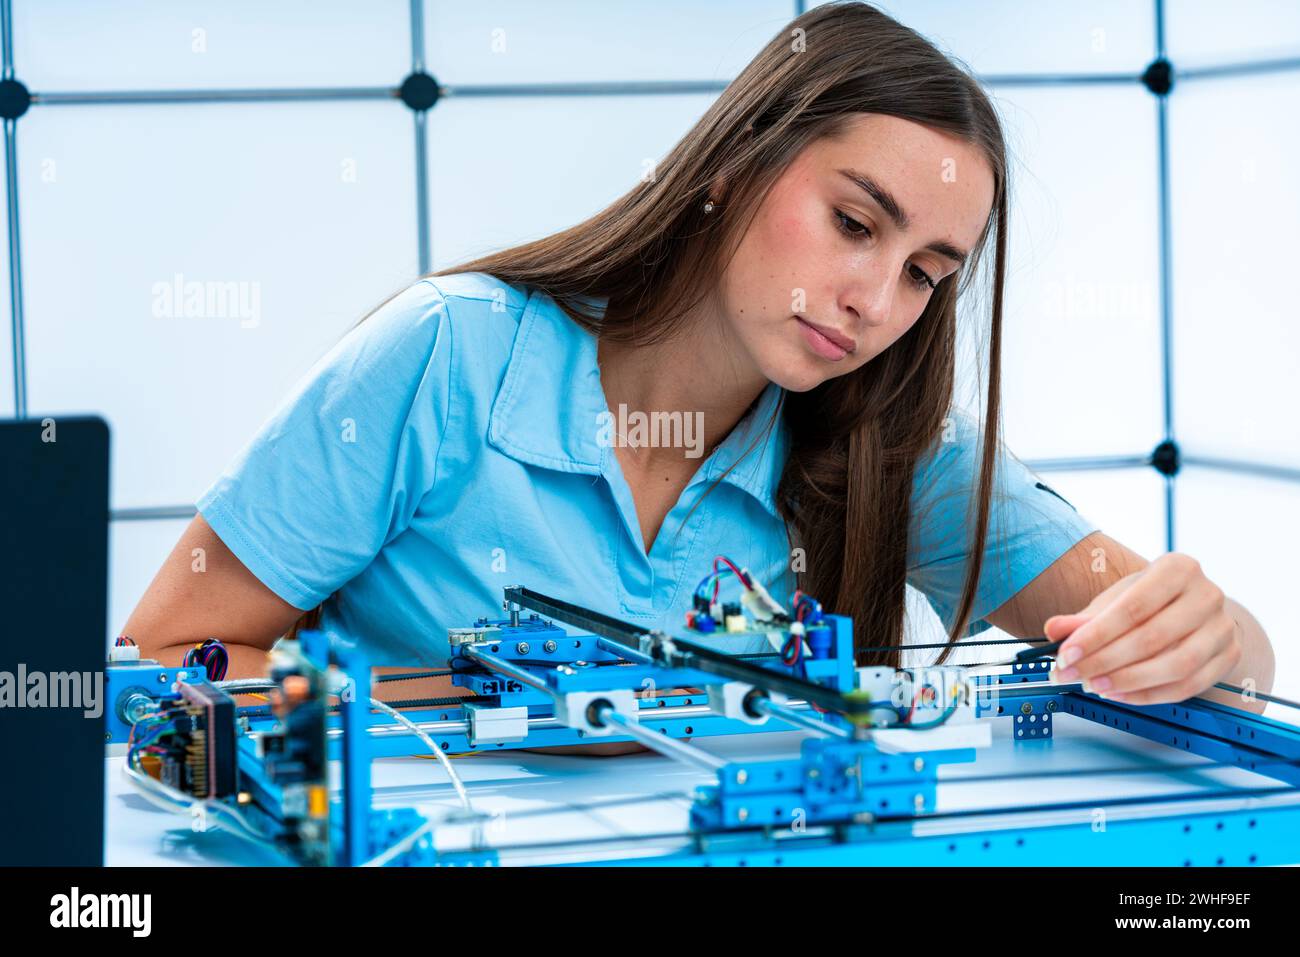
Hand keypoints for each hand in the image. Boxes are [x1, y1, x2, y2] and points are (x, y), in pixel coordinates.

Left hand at [1042, 552, 1241, 705]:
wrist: (1195, 609)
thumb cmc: (1150, 602)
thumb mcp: (1116, 600)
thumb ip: (1084, 617)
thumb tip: (1054, 629)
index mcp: (1178, 568)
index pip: (1132, 607)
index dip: (1096, 635)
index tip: (1065, 655)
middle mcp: (1208, 594)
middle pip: (1152, 637)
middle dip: (1105, 661)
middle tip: (1071, 675)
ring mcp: (1223, 628)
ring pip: (1176, 664)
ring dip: (1129, 681)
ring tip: (1094, 686)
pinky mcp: (1229, 657)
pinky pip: (1189, 685)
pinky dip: (1150, 694)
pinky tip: (1119, 694)